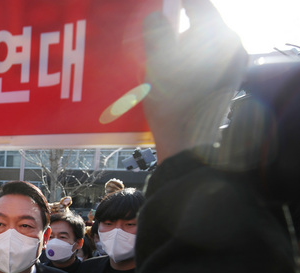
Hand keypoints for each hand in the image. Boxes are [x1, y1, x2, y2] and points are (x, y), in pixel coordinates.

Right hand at [142, 0, 246, 162]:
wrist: (188, 144)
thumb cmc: (172, 103)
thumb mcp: (157, 63)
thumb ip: (157, 33)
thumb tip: (156, 16)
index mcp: (219, 37)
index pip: (198, 4)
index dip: (177, 2)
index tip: (160, 5)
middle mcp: (233, 47)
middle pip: (202, 24)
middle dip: (177, 25)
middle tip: (154, 30)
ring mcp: (234, 65)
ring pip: (203, 43)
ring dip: (180, 45)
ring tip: (157, 55)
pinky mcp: (228, 81)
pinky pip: (207, 60)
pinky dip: (188, 60)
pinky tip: (171, 72)